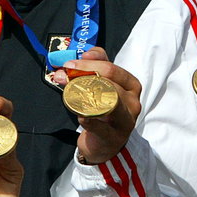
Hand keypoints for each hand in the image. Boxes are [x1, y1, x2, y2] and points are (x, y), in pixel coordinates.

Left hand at [64, 47, 142, 164]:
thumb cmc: (104, 109)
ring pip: (106, 101)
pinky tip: (79, 114)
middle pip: (109, 82)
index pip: (111, 68)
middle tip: (63, 75)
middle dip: (82, 76)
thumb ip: (97, 64)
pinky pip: (98, 125)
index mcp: (131, 85)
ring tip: (68, 92)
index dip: (89, 63)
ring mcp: (125, 120)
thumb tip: (85, 53)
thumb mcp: (104, 84)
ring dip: (82, 95)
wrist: (105, 143)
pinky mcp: (113, 137)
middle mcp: (132, 101)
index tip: (70, 63)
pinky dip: (87, 118)